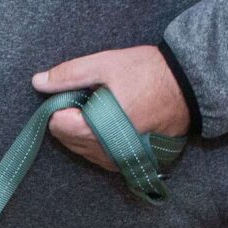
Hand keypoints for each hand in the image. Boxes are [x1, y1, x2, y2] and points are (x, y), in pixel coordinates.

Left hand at [32, 46, 190, 167]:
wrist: (189, 88)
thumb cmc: (149, 73)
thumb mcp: (107, 64)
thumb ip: (70, 74)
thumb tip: (38, 82)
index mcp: (97, 129)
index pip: (58, 125)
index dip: (63, 104)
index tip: (79, 91)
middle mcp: (104, 152)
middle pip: (67, 139)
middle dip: (72, 117)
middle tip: (94, 96)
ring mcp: (116, 161)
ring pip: (80, 149)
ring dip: (83, 129)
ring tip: (107, 107)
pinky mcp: (127, 164)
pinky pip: (97, 156)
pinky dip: (96, 140)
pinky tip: (112, 121)